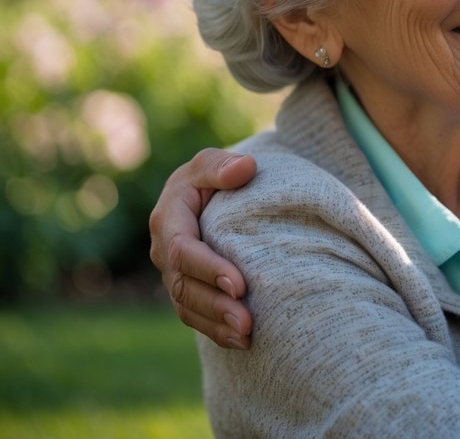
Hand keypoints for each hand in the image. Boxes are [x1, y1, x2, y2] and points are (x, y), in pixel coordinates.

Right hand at [148, 149, 256, 348]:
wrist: (209, 194)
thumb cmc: (213, 176)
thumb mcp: (211, 163)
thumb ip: (222, 167)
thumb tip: (244, 169)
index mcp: (168, 221)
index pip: (184, 251)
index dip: (210, 269)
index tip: (240, 284)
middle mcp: (165, 253)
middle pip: (185, 287)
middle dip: (215, 306)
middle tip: (247, 322)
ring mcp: (174, 275)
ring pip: (188, 307)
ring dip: (216, 324)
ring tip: (247, 336)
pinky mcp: (187, 289)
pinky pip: (195, 316)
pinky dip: (215, 331)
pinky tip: (242, 343)